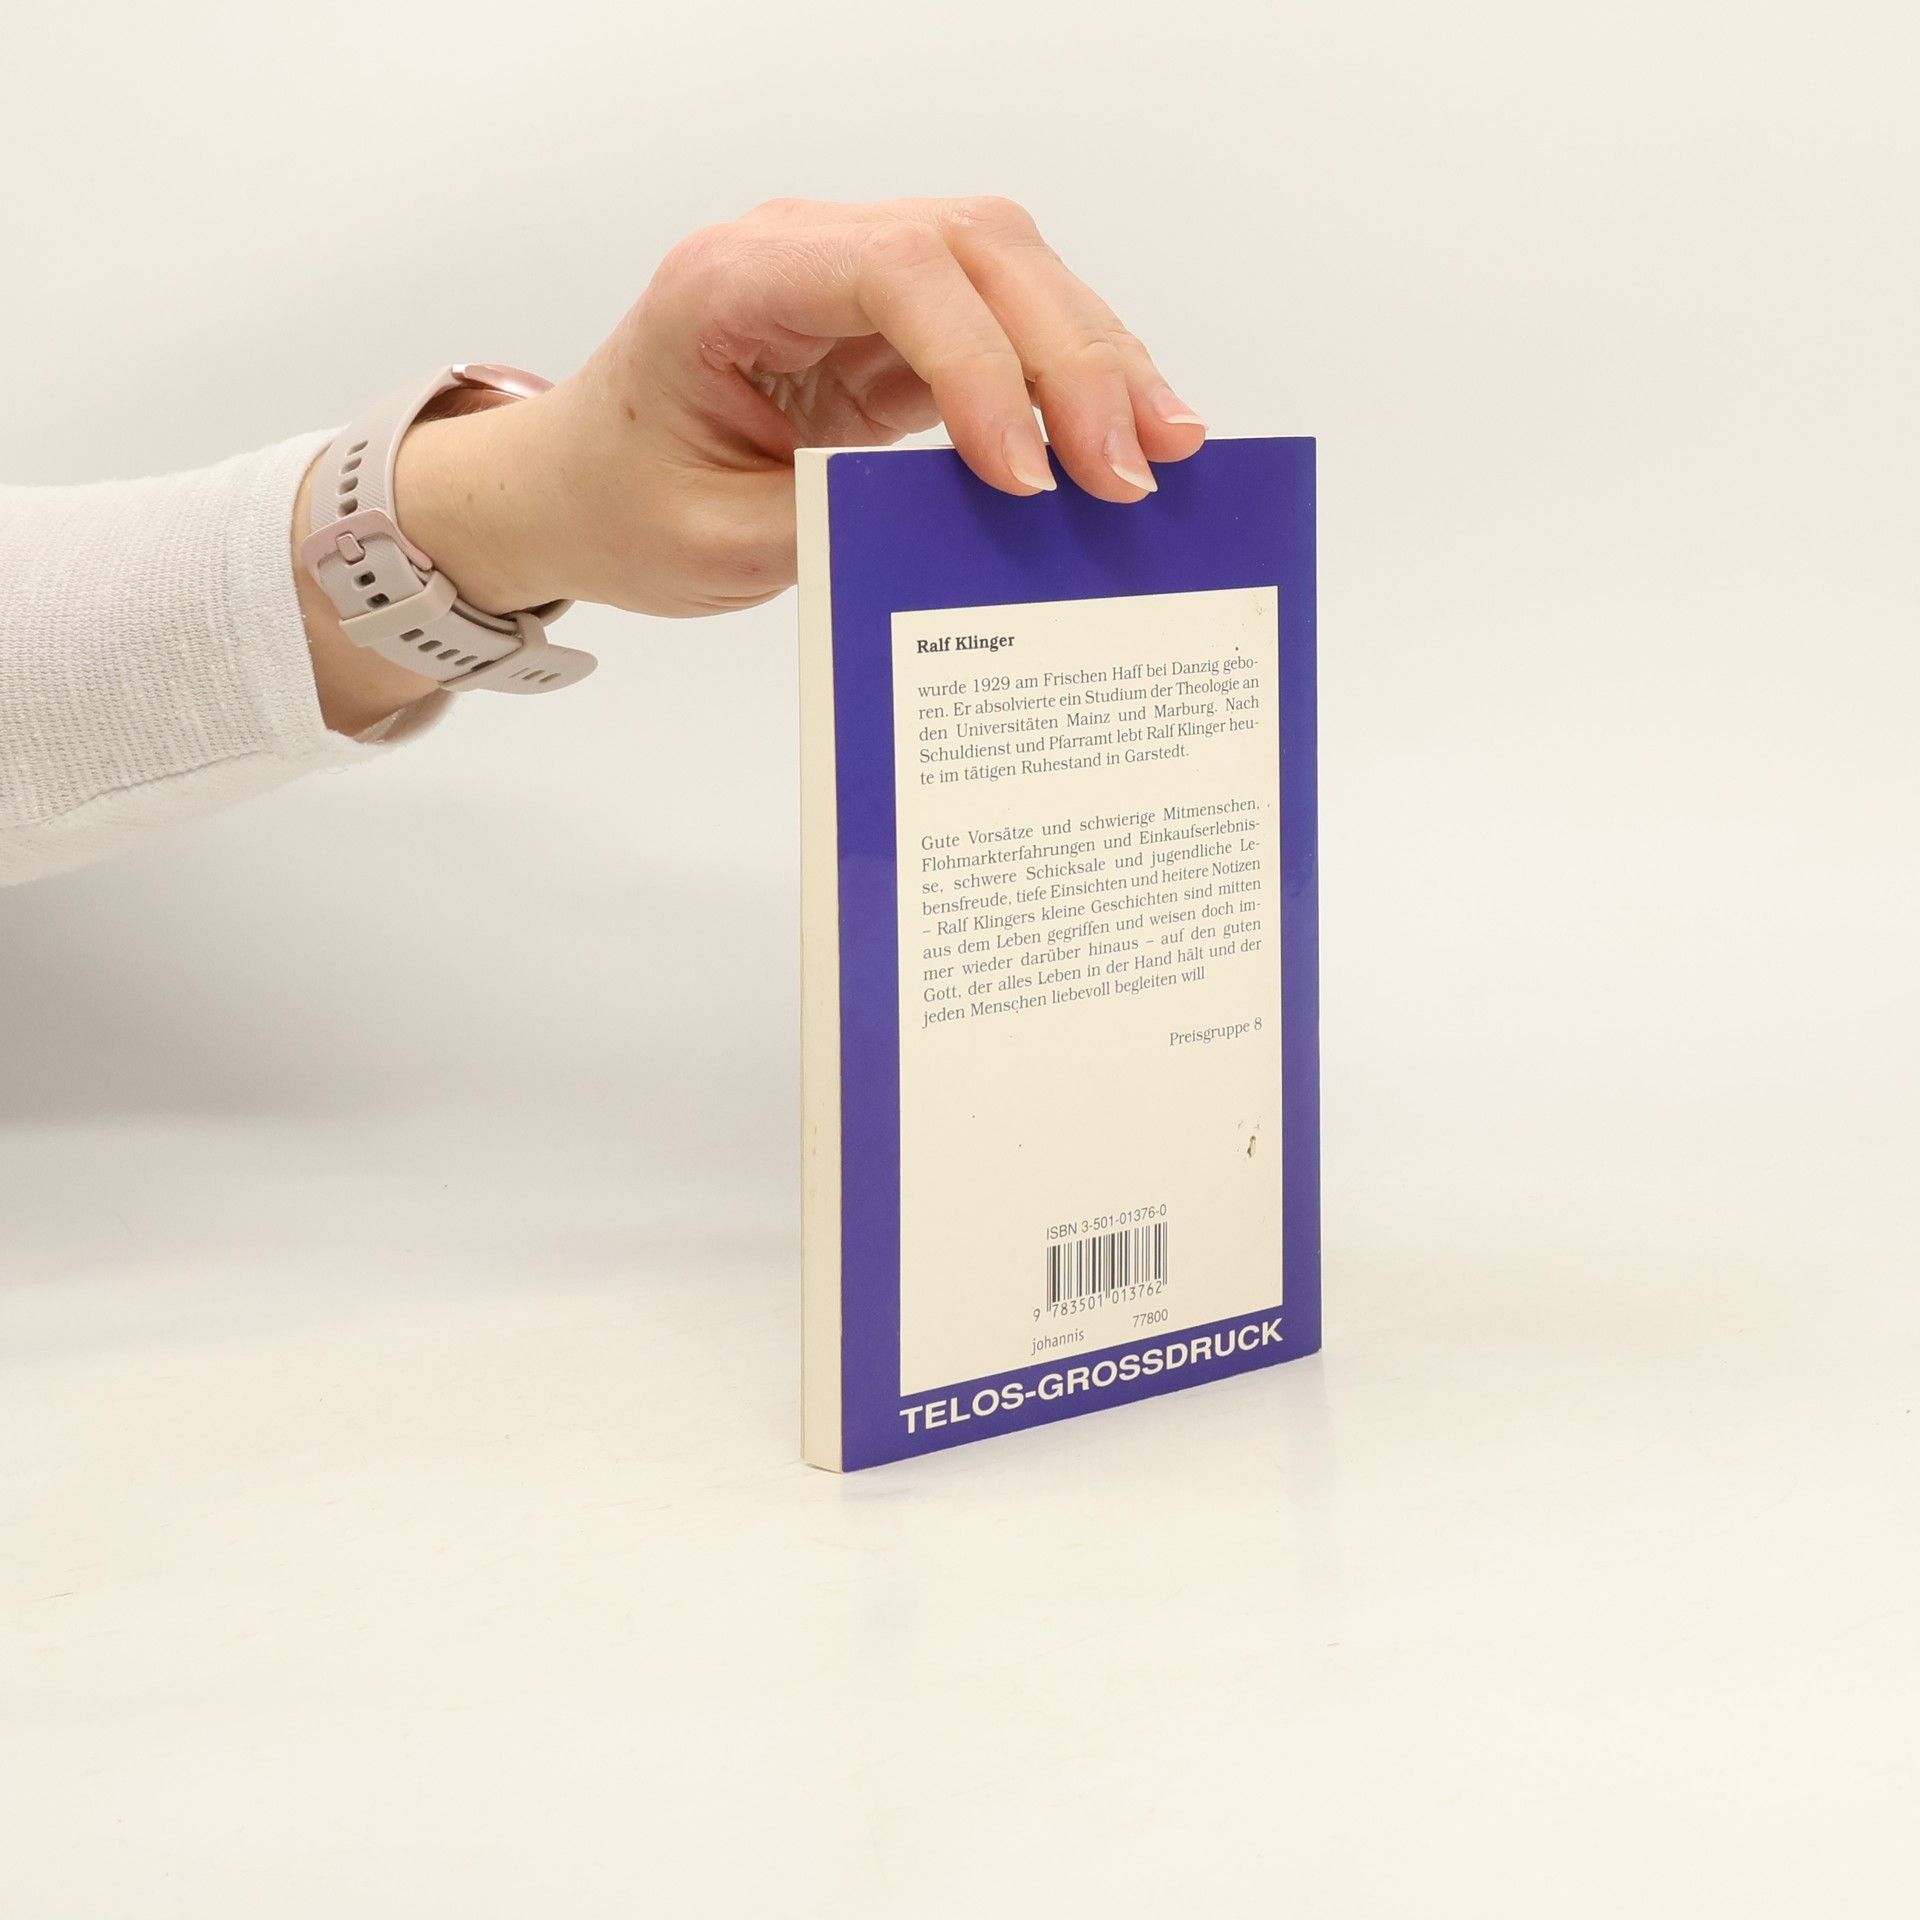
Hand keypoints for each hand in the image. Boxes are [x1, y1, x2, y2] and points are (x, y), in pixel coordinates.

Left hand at [391, 197, 1206, 620]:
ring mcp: (858, 280)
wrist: (576, 489)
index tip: (1024, 475)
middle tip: (1131, 468)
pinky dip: (1071, 377)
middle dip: (1070, 356)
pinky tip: (1125, 431)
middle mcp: (805, 250)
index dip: (981, 363)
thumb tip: (985, 521)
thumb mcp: (720, 542)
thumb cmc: (624, 503)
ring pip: (1012, 273)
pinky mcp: (895, 329)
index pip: (895, 271)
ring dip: (1095, 357)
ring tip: (1166, 446)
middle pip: (979, 249)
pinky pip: (1004, 326)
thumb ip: (843, 519)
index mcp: (734, 279)